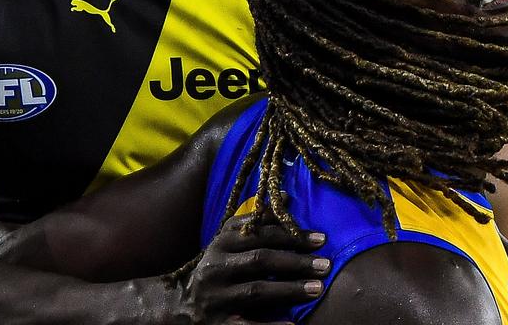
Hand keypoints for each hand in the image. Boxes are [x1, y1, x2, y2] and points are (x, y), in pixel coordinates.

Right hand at [176, 214, 330, 324]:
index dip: (291, 235)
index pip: (259, 235)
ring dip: (290, 289)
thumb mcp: (229, 242)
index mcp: (221, 244)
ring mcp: (216, 297)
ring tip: (318, 288)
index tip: (321, 239)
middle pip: (260, 260)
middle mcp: (216, 268)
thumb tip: (287, 196)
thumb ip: (257, 221)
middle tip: (326, 265)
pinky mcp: (218, 324)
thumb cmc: (216, 269)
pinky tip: (292, 324)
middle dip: (296, 262)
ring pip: (256, 291)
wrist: (181, 307)